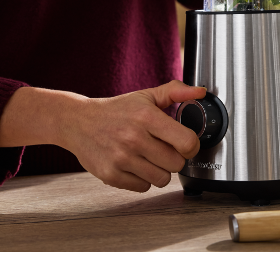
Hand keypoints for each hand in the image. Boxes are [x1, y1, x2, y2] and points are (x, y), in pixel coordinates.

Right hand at [0, 81, 205, 192]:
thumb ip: (175, 92)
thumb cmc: (116, 110)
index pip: (187, 143)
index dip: (190, 145)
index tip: (184, 142)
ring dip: (159, 170)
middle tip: (162, 149)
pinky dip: (141, 179)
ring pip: (162, 179)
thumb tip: (201, 93)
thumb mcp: (146, 96)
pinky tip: (133, 164)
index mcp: (146, 116)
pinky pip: (143, 187)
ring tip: (147, 157)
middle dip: (173, 158)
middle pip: (177, 164)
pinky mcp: (110, 175)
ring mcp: (121, 158)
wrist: (77, 122)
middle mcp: (134, 137)